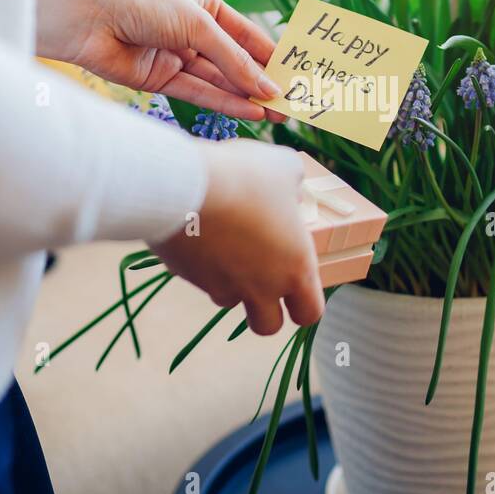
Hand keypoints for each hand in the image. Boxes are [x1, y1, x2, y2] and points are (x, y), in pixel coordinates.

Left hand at [34, 0, 283, 120]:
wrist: (84, 15)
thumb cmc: (140, 0)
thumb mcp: (198, 24)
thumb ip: (233, 59)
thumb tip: (267, 86)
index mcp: (202, 1)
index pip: (245, 33)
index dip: (270, 54)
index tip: (295, 75)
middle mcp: (190, 29)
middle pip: (233, 60)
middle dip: (261, 81)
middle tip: (292, 103)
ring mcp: (174, 55)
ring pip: (218, 80)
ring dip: (246, 96)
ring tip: (278, 113)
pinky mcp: (158, 79)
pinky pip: (198, 93)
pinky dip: (223, 103)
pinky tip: (250, 112)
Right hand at [148, 140, 323, 334]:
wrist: (184, 184)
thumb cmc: (245, 176)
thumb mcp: (284, 167)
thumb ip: (294, 185)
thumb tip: (291, 192)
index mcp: (294, 267)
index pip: (310, 312)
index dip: (305, 304)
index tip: (297, 289)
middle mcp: (260, 287)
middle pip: (267, 326)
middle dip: (265, 310)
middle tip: (262, 281)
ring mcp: (222, 286)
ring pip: (229, 300)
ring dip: (231, 282)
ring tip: (227, 243)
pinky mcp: (188, 277)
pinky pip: (199, 278)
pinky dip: (202, 263)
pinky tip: (201, 232)